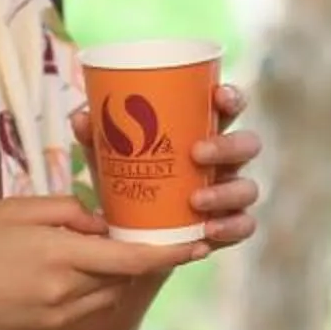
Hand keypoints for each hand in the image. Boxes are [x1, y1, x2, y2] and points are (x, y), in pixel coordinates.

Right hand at [0, 195, 203, 329]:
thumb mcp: (12, 211)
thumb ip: (65, 210)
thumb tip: (99, 221)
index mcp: (60, 258)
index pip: (132, 259)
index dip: (170, 253)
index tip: (199, 243)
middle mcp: (67, 295)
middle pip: (124, 277)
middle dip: (134, 256)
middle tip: (135, 232)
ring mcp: (58, 321)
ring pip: (108, 296)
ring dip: (112, 275)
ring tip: (92, 250)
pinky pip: (85, 311)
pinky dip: (88, 291)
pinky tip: (65, 273)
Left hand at [70, 82, 262, 249]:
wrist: (128, 234)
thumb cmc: (128, 180)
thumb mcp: (109, 158)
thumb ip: (97, 137)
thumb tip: (82, 117)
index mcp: (203, 132)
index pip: (229, 108)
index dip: (233, 98)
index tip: (218, 95)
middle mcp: (224, 161)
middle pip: (247, 144)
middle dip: (227, 146)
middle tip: (196, 154)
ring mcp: (229, 194)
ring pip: (248, 188)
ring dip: (226, 192)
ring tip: (195, 201)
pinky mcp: (227, 227)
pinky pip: (244, 227)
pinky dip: (230, 228)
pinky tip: (207, 231)